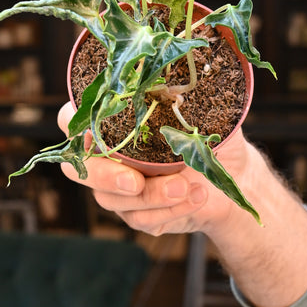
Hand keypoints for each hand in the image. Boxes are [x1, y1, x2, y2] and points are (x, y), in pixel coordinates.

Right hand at [57, 101, 306, 306]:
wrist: (236, 175)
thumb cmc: (212, 134)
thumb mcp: (202, 110)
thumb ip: (183, 97)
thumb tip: (180, 87)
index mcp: (112, 121)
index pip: (70, 118)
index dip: (72, 122)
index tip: (98, 128)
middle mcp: (105, 155)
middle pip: (78, 169)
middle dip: (106, 176)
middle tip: (136, 182)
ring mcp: (116, 188)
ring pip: (112, 200)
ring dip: (152, 196)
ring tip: (188, 186)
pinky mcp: (135, 214)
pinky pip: (140, 219)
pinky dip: (170, 211)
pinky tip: (196, 197)